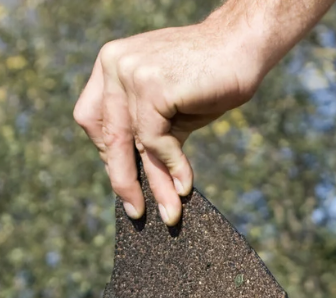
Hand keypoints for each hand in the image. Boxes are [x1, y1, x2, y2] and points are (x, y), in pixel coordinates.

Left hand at [75, 1, 334, 225]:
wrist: (242, 47)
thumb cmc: (209, 77)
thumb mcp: (170, 109)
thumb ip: (147, 133)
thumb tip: (137, 183)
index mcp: (110, 64)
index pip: (93, 119)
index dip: (107, 153)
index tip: (126, 178)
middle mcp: (113, 63)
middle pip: (106, 134)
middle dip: (122, 178)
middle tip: (136, 211)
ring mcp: (130, 72)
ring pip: (131, 142)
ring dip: (153, 183)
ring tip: (169, 212)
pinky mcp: (152, 87)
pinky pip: (154, 140)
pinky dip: (172, 166)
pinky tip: (185, 185)